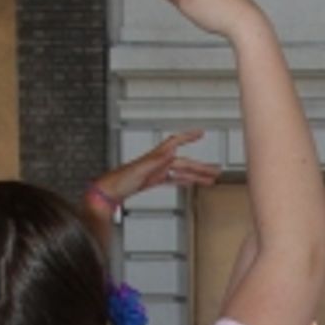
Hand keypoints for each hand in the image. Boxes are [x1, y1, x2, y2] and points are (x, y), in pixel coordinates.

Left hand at [93, 132, 221, 207]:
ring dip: (195, 175)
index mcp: (156, 158)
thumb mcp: (139, 169)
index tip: (200, 133)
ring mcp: (156, 172)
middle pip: (184, 163)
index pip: (175, 142)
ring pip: (181, 172)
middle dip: (201, 166)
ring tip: (209, 179)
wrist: (109, 191)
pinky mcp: (153, 181)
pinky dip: (182, 181)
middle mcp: (158, 162)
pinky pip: (172, 180)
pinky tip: (189, 183)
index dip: (188, 137)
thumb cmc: (120, 180)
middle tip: (215, 170)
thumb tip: (171, 151)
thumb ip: (156, 161)